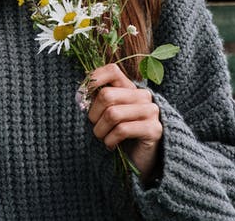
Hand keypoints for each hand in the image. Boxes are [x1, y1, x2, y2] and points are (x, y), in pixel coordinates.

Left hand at [87, 63, 161, 182]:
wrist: (140, 162)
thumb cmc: (119, 136)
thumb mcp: (106, 113)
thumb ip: (97, 100)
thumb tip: (81, 94)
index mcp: (130, 88)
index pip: (112, 70)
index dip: (94, 78)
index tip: (82, 95)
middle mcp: (143, 95)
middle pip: (107, 95)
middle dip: (94, 114)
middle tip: (94, 126)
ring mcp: (151, 111)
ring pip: (113, 113)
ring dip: (100, 130)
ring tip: (102, 137)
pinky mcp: (154, 129)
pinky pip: (122, 130)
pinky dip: (110, 140)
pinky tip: (111, 145)